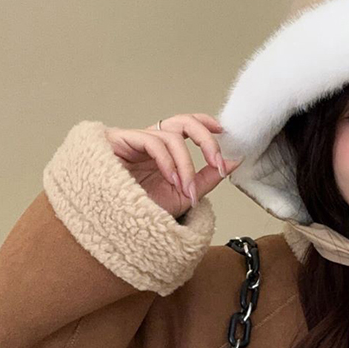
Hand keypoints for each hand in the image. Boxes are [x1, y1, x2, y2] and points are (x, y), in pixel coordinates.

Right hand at [105, 114, 242, 218]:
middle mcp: (150, 142)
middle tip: (217, 161)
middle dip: (205, 139)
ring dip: (186, 165)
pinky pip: (152, 142)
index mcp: (164, 151)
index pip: (186, 126)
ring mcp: (134, 141)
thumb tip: (235, 160)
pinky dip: (168, 161)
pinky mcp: (118, 142)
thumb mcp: (185, 195)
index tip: (224, 130)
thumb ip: (208, 178)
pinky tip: (171, 179)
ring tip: (186, 189)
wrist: (113, 226)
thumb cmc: (142, 212)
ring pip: (171, 137)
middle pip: (182, 121)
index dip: (205, 122)